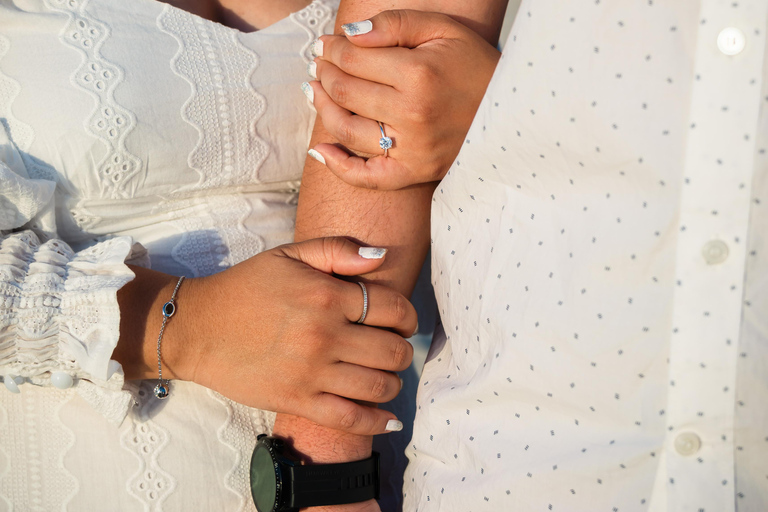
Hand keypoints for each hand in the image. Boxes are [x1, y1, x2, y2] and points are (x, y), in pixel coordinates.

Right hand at [173, 237, 415, 434]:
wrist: (198, 327)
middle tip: (393, 349)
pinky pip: (350, 419)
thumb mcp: (288, 254)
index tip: (403, 322)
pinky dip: (377, 422)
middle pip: (392, 351)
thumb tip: (382, 255)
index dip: (408, 316)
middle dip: (402, 351)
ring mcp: (311, 371)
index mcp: (326, 295)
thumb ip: (337, 250)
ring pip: (378, 385)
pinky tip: (389, 419)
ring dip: (392, 382)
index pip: (393, 309)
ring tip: (386, 376)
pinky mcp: (297, 400)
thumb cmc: (245, 287)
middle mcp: (324, 334)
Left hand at [304, 9, 499, 189]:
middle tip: (319, 65)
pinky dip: (337, 165)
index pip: (354, 60)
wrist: (512, 112)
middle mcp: (412, 115)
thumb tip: (349, 35)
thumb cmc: (475, 66)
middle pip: (346, 92)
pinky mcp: (415, 173)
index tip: (327, 44)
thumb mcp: (443, 30)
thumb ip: (395, 24)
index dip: (332, 49)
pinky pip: (366, 177)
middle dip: (324, 74)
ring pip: (347, 131)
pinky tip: (319, 150)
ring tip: (316, 92)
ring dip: (323, 109)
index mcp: (419, 75)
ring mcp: (412, 149)